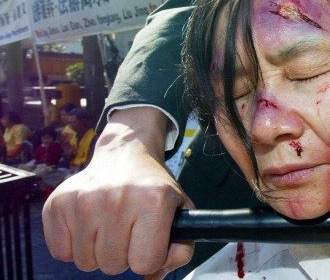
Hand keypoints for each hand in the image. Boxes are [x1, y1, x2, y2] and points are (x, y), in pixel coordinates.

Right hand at [42, 108, 193, 278]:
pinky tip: (90, 223)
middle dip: (123, 255)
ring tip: (110, 226)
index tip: (149, 240)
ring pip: (86, 263)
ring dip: (98, 252)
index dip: (149, 257)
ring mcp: (84, 200)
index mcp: (154, 200)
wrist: (125, 153)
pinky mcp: (58, 202)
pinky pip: (61, 253)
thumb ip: (180, 249)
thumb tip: (154, 277)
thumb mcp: (180, 210)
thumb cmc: (153, 188)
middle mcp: (117, 198)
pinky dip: (74, 246)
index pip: (145, 263)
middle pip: (113, 266)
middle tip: (129, 230)